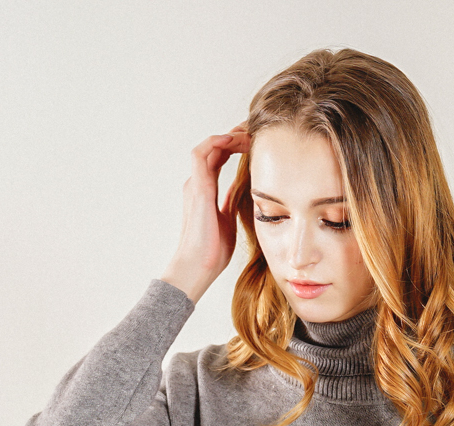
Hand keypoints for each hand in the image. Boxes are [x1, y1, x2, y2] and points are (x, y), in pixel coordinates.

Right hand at [160, 124, 249, 304]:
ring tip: (248, 132)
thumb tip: (244, 190)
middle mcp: (199, 183)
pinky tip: (233, 139)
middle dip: (236, 135)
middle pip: (216, 147)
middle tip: (257, 130)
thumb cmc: (213, 251)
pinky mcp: (197, 188)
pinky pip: (201, 153)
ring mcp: (196, 184)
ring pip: (210, 146)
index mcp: (207, 190)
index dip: (237, 146)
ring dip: (229, 135)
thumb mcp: (229, 219)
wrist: (199, 267)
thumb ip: (231, 201)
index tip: (257, 142)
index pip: (221, 158)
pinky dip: (216, 142)